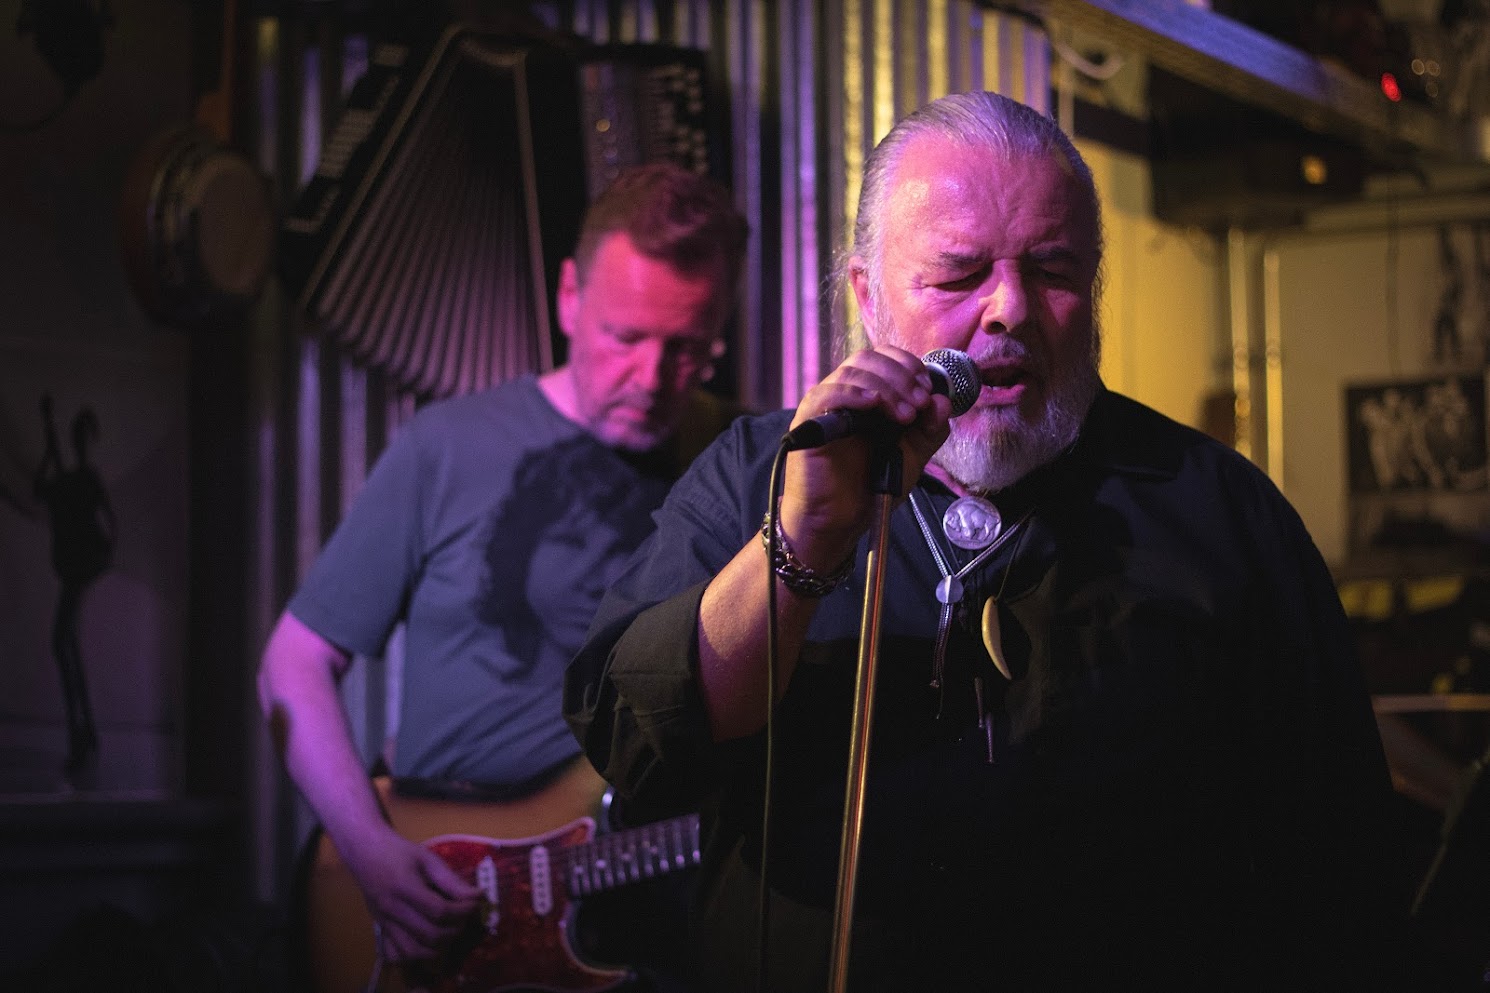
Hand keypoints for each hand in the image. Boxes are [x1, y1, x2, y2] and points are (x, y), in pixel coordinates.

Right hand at [338, 823, 482, 962]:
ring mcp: (384, 923)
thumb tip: (476, 896)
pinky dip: (412, 956)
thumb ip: (451, 880)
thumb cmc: (398, 851)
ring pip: (412, 951)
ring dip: (436, 947)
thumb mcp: (427, 858)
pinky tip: (424, 944)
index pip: (439, 911)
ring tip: (447, 932)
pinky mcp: (380, 929)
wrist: (365, 852)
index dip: (462, 911)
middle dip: (454, 930)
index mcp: (405, 888)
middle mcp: (393, 910)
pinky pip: (394, 954)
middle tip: (463, 918)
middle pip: (429, 934)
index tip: (474, 904)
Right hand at [779, 345, 951, 568]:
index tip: (927, 390)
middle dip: (901, 376)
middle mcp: (846, 393)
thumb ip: (931, 428)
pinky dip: (855, 393)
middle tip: (919, 403)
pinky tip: (874, 404)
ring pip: (852, 371)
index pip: (885, 358)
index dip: (909, 366)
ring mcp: (826, 405)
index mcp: (869, 394)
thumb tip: (942, 401)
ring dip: (886, 387)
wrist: (843, 519)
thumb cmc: (871, 486)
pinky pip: (828, 394)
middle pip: (869, 358)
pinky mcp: (809, 421)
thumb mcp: (913, 454)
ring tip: (903, 415)